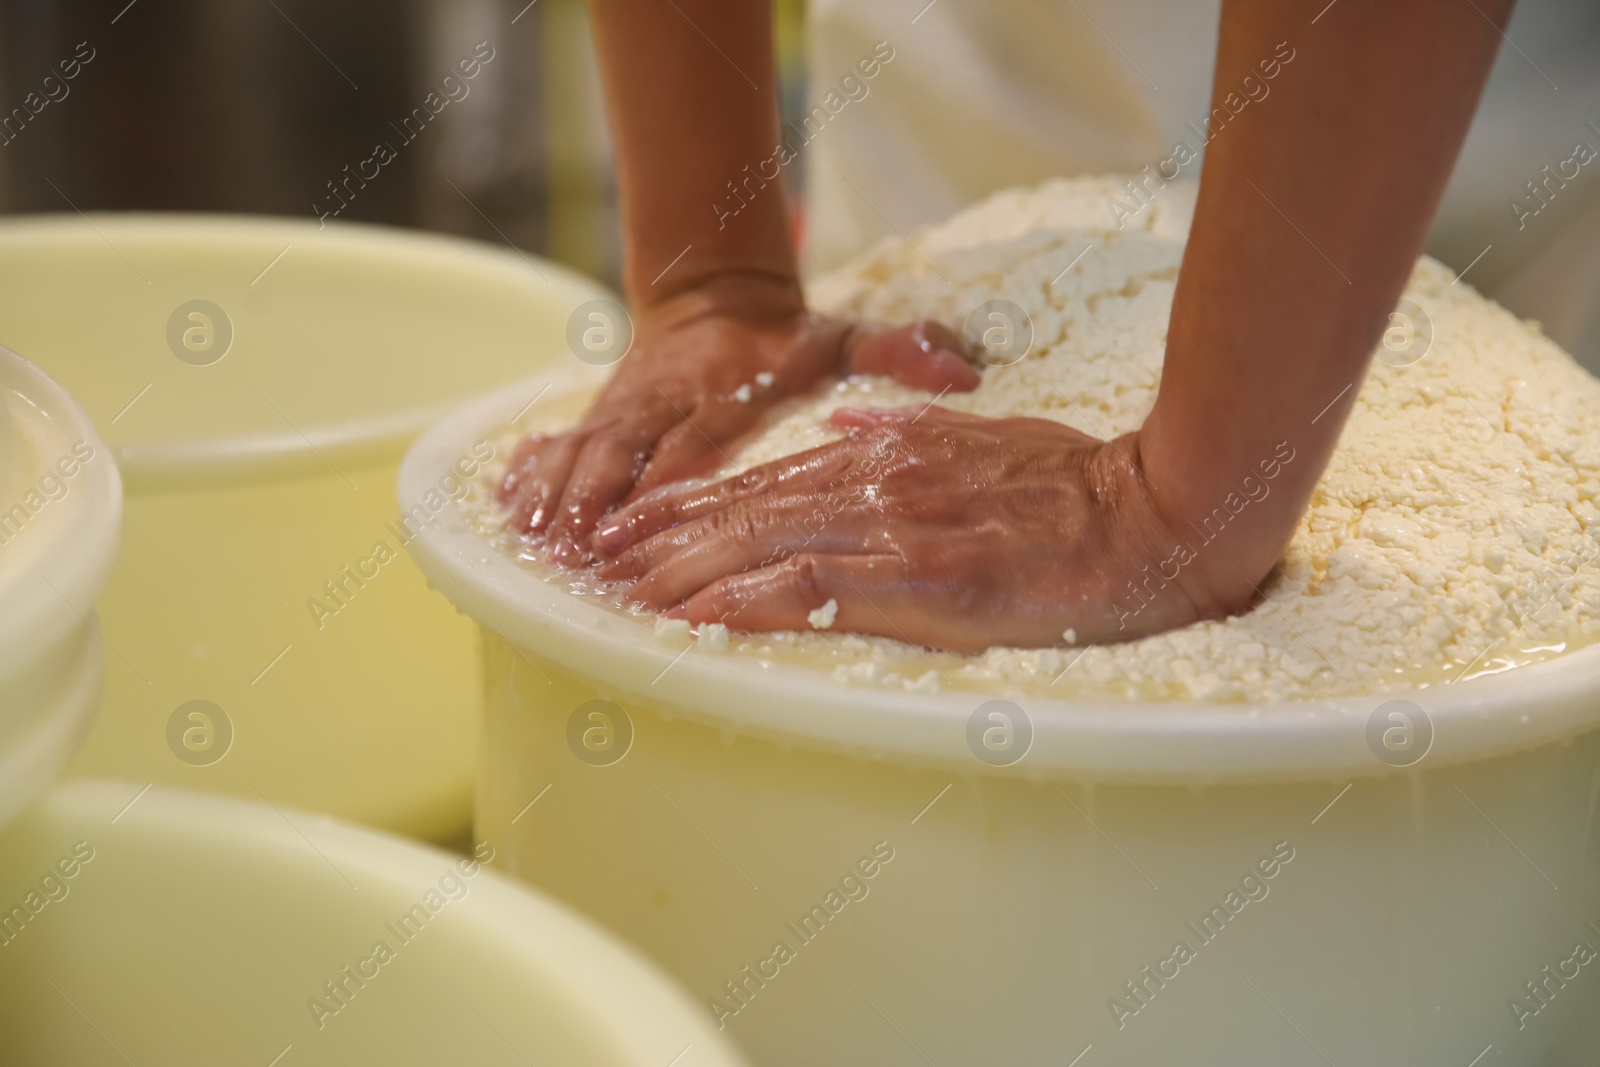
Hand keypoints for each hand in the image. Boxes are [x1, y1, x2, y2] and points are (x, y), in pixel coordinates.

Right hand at [498, 274, 979, 565]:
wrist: (716, 298)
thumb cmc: (786, 339)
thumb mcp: (845, 336)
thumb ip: (902, 350)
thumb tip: (966, 366)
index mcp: (718, 385)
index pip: (686, 440)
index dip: (660, 482)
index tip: (637, 521)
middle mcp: (664, 397)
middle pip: (621, 452)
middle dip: (594, 503)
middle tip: (571, 555)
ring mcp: (626, 407)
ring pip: (583, 450)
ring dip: (557, 497)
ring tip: (533, 546)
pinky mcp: (602, 417)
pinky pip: (559, 444)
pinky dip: (533, 474)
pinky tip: (505, 512)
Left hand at [590, 406, 1240, 651]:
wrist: (1161, 513)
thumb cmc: (1085, 485)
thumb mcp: (990, 438)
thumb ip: (916, 434)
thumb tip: (853, 431)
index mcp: (895, 459)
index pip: (772, 482)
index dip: (698, 503)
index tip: (641, 521)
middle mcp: (881, 489)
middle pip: (749, 512)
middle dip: (664, 537)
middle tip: (597, 560)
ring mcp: (899, 533)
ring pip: (765, 548)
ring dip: (684, 571)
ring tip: (620, 592)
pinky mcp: (926, 580)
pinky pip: (816, 590)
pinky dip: (746, 602)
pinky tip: (697, 619)